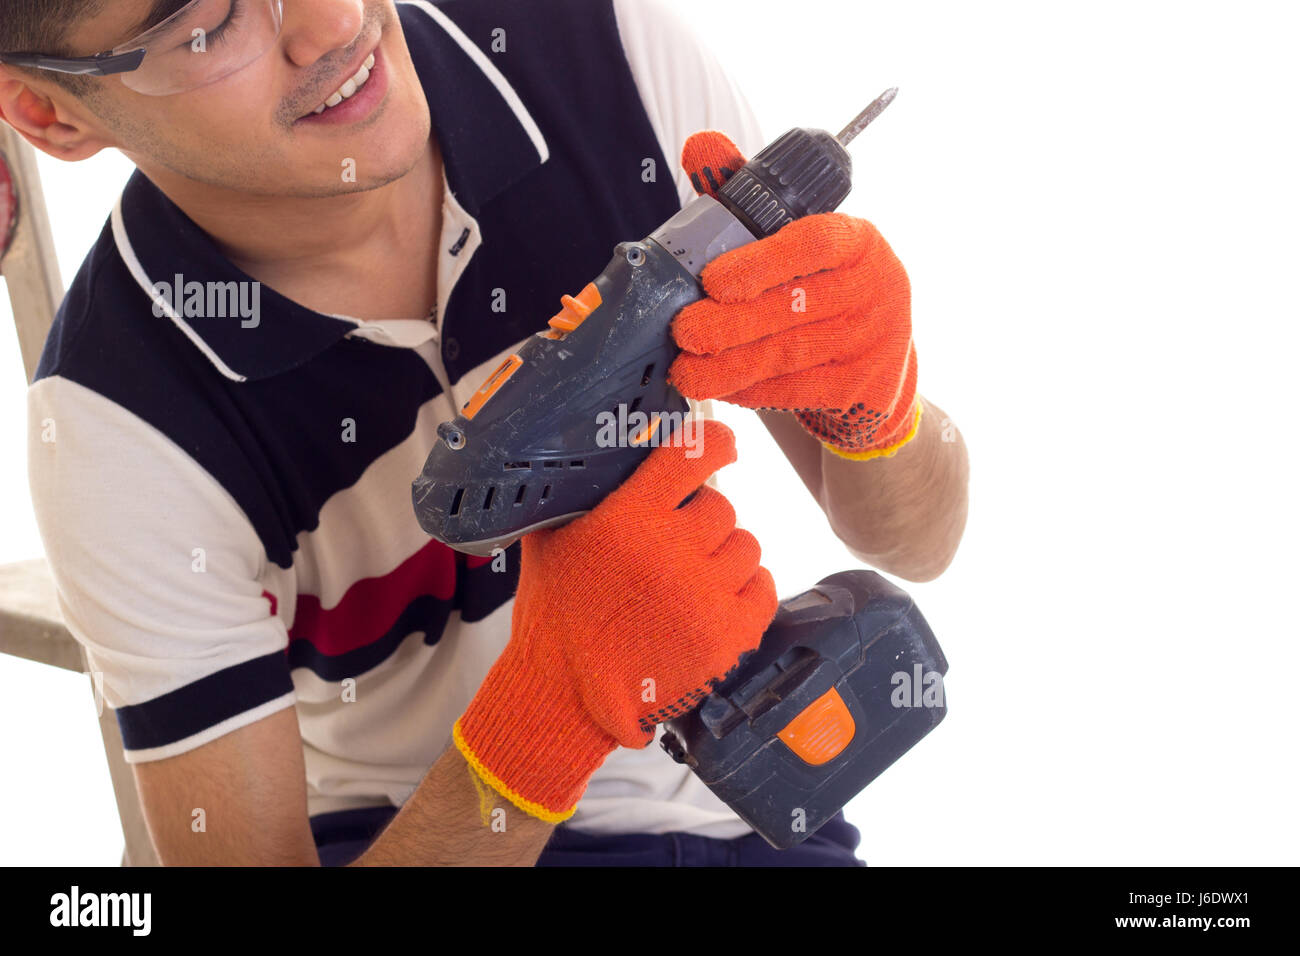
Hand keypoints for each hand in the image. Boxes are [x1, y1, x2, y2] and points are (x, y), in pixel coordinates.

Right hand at [453, 419, 777, 821]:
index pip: (694, 453)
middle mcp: (673, 549)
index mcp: (629, 516)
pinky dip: (746, 590)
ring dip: (724, 557)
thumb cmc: (555, 614)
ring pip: (746, 546)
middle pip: (721, 506)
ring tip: (691, 581)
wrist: (564, 692)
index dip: (715, 443)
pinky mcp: (729, 634)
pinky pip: (763, 588)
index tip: (722, 447)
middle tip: (675, 548)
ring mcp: (705, 594)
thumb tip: (616, 450)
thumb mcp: (551, 537)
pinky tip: (716, 599)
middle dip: (701, 522)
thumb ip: (586, 492)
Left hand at [668, 130, 922, 459]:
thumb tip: (700, 144)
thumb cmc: (819, 287)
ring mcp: (875, 341)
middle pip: (795, 307)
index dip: (763, 261)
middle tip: (683, 331)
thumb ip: (745, 193)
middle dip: (731, 323)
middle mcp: (877, 288)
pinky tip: (720, 387)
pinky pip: (797, 390)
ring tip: (686, 371)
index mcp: (858, 241)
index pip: (814, 243)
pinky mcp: (864, 388)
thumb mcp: (791, 238)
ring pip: (791, 355)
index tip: (713, 280)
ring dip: (731, 365)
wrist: (874, 363)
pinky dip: (752, 390)